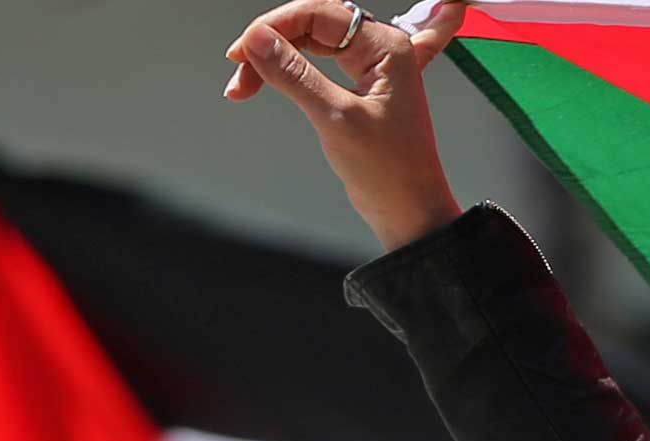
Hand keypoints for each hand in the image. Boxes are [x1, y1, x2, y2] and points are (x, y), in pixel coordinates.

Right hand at [223, 0, 471, 251]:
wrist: (410, 211)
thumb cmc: (390, 171)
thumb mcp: (336, 119)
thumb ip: (294, 75)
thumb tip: (257, 40)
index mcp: (387, 47)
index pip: (319, 14)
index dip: (275, 26)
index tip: (242, 50)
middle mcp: (381, 48)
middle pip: (311, 23)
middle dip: (271, 42)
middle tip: (239, 72)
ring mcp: (370, 65)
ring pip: (309, 41)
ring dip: (274, 58)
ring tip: (243, 86)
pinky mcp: (360, 84)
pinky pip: (317, 61)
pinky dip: (288, 72)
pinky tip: (264, 80)